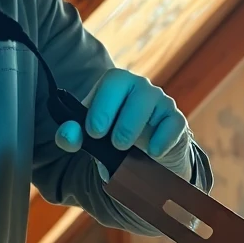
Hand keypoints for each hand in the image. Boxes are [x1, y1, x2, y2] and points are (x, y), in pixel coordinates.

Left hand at [54, 68, 191, 180]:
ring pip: (153, 101)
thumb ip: (73, 136)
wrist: (146, 161)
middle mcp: (139, 88)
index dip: (102, 105)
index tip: (93, 132)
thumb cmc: (114, 141)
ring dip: (135, 125)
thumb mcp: (91, 140)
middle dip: (121, 116)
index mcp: (116, 87)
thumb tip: (67, 135)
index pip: (112, 81)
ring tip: (124, 147)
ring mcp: (160, 102)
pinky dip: (163, 138)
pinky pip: (174, 122)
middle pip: (135, 86)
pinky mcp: (176, 121)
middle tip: (112, 142)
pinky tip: (153, 153)